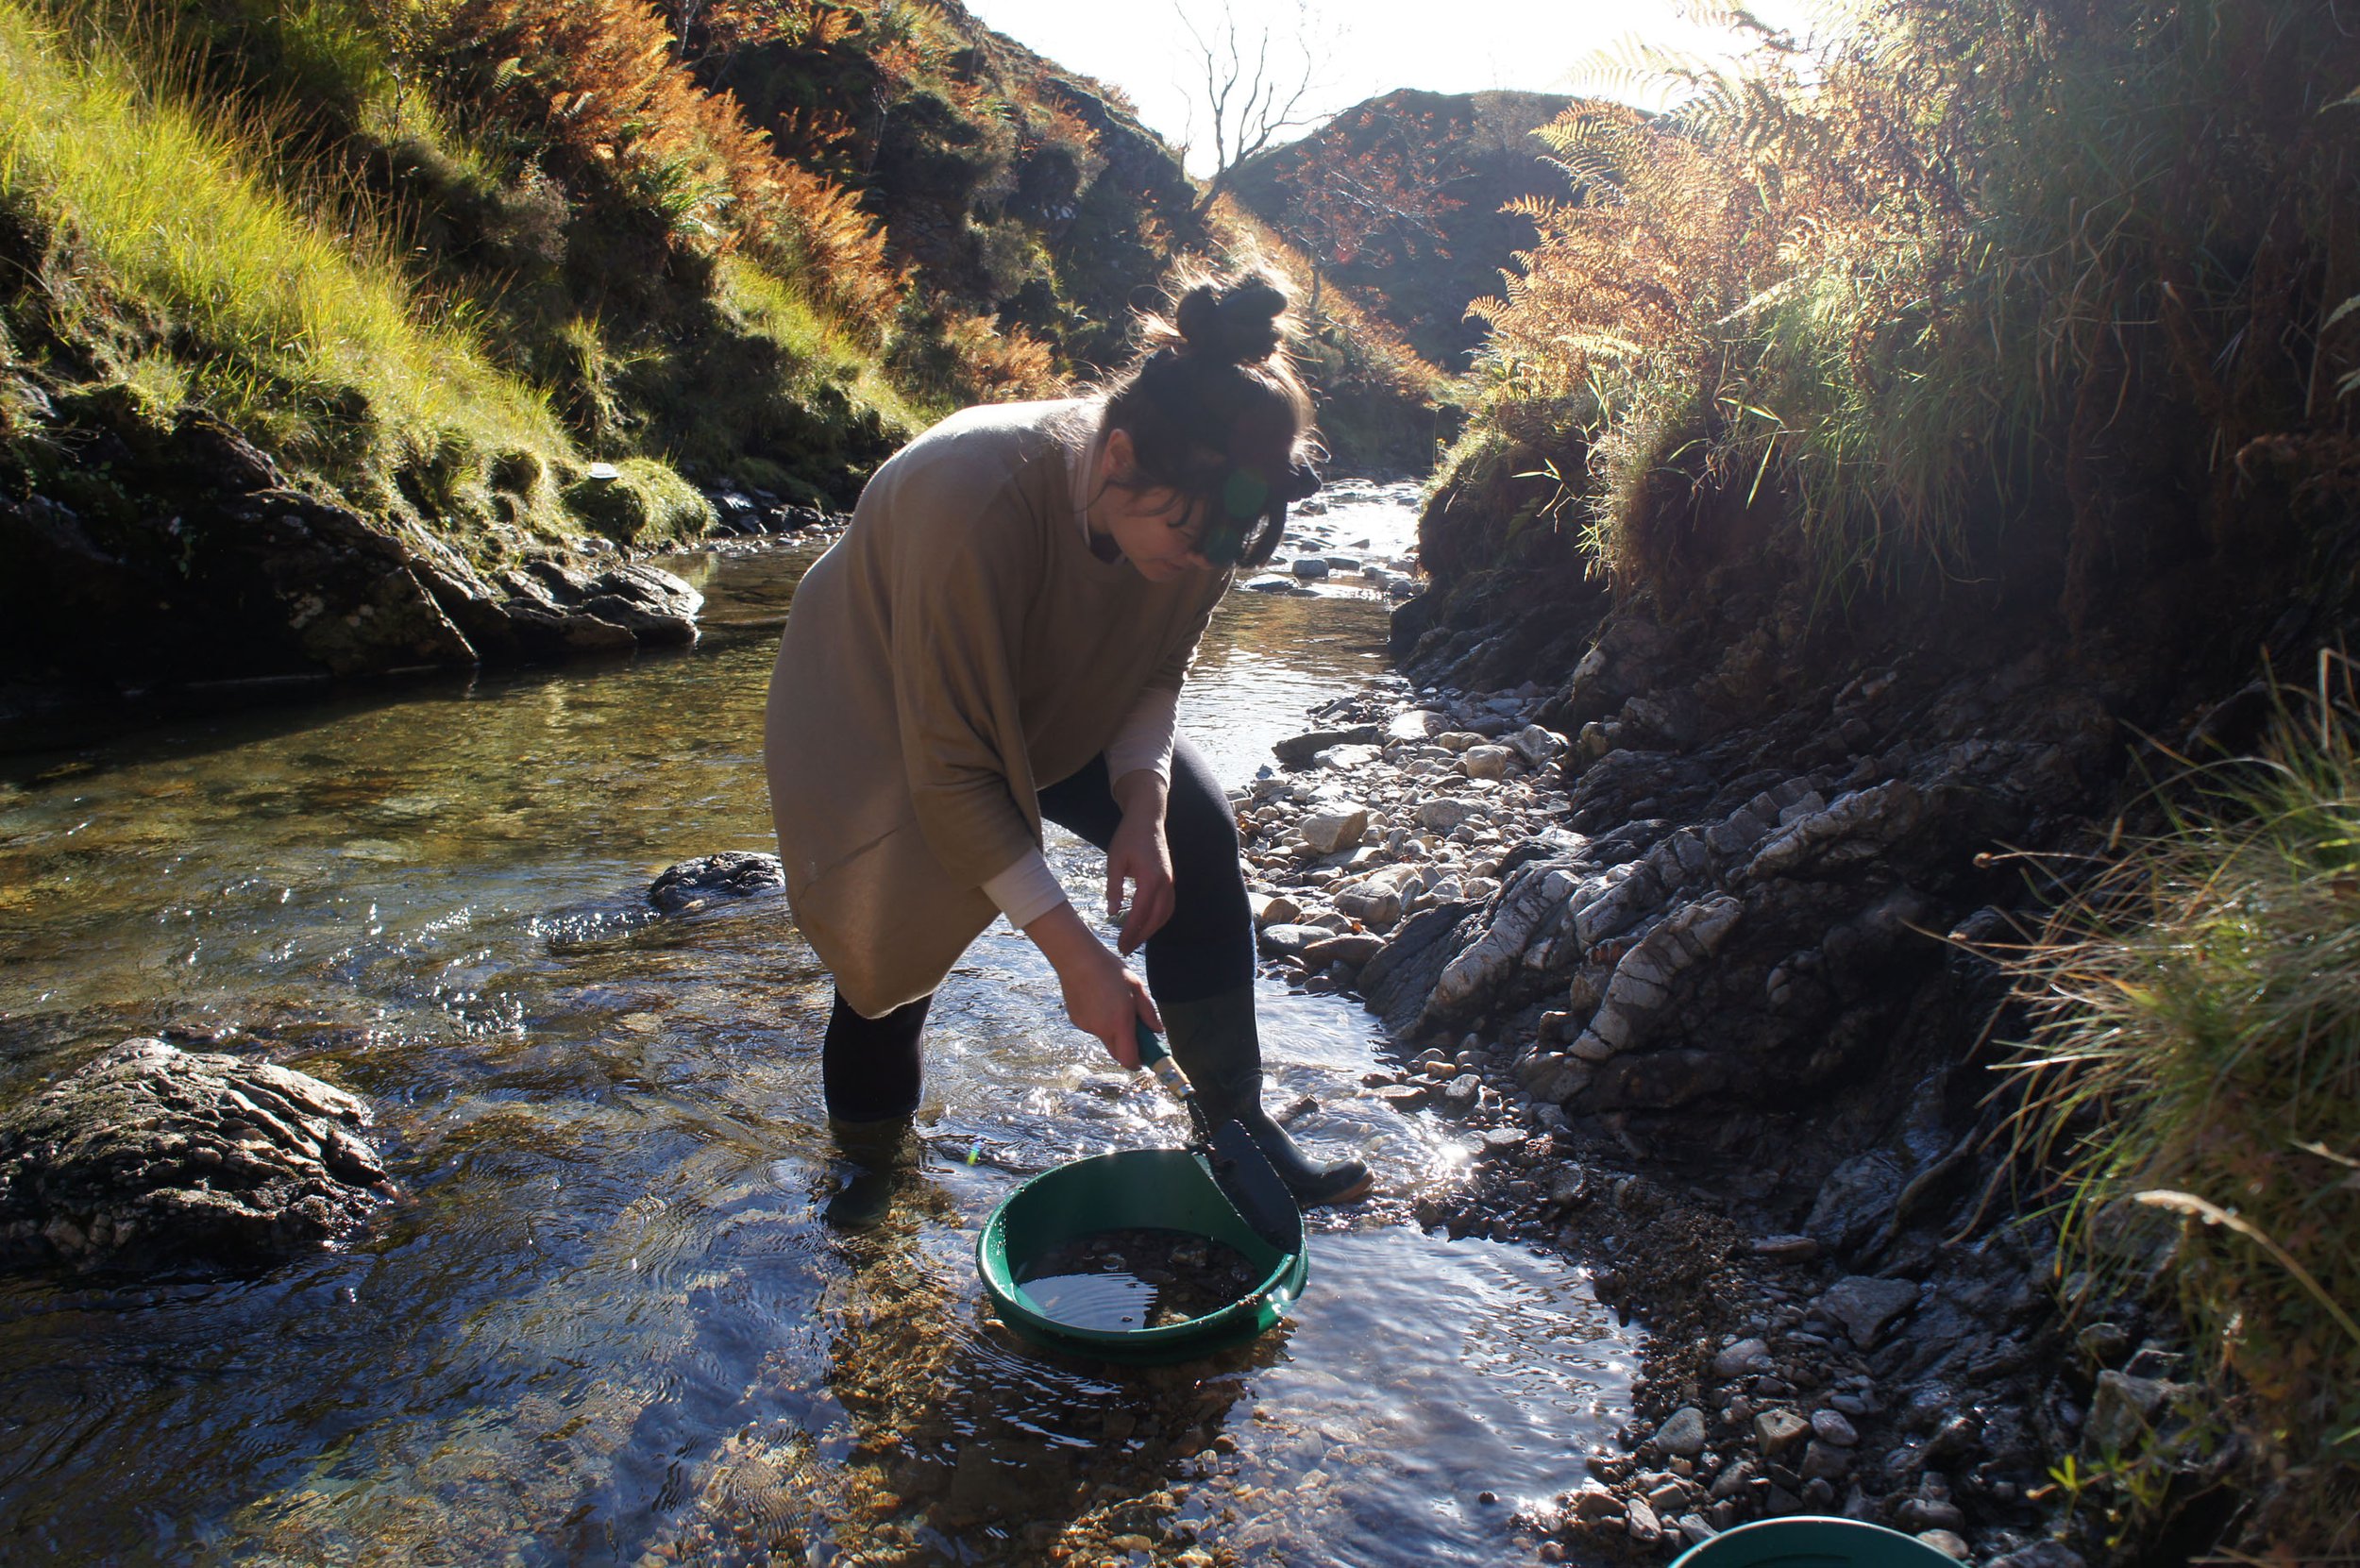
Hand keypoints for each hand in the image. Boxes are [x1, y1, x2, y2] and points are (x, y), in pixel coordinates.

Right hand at [1022, 903, 1161, 1066]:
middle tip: (1135, 1031)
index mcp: (1119, 1022)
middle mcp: (1102, 1029)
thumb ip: (1148, 1012)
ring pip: (1105, 1038)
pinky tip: (1099, 1001)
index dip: (1138, 1063)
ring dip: (1113, 1032)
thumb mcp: (1136, 987)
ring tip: (1113, 1004)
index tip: (1145, 1059)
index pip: (1129, 1059)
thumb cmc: (1110, 970)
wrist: (1077, 959)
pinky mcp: (1077, 1021)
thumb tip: (1157, 1031)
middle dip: (1128, 1048)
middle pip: (1117, 1053)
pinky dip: (1100, 1022)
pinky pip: (1094, 1028)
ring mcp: (1087, 1026)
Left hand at [1107, 769, 1174, 955]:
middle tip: (1125, 949)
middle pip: (1156, 918)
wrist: (1148, 818)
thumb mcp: (1114, 861)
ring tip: (1134, 941)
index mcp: (1150, 878)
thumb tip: (1111, 913)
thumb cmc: (1129, 837)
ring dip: (1151, 930)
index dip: (1130, 932)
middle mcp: (1165, 882)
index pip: (1140, 913)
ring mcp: (1170, 881)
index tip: (1120, 945)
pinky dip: (1158, 919)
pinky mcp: (1170, 880)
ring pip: (1165, 914)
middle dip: (1140, 936)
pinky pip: (1168, 906)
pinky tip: (1146, 925)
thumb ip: (1114, 887)